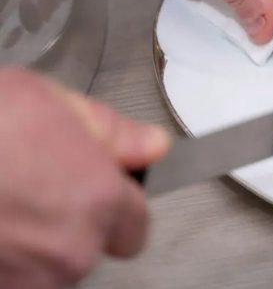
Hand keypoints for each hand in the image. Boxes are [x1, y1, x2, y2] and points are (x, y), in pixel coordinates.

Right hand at [0, 67, 169, 288]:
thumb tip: (155, 147)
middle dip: (74, 223)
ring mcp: (26, 285)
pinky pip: (16, 279)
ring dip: (35, 245)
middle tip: (37, 187)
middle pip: (91, 248)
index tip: (100, 191)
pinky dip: (6, 259)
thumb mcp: (58, 104)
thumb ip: (116, 133)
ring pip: (50, 269)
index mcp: (100, 202)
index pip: (137, 226)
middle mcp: (70, 253)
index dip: (121, 206)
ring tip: (5, 202)